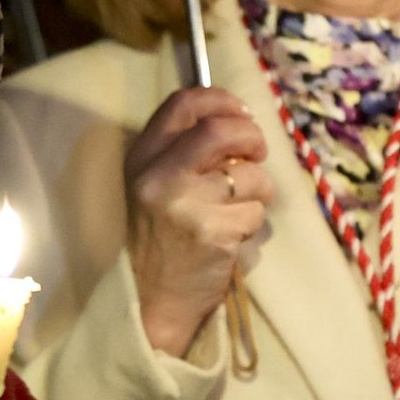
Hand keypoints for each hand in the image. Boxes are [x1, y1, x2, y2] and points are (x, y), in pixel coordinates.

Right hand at [125, 86, 273, 356]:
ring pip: (250, 176)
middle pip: (222, 130)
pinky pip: (254, 213)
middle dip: (252, 138)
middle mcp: (159, 176)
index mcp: (143, 157)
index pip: (184, 103)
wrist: (151, 297)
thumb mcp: (156, 183)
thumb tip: (238, 119)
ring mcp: (185, 205)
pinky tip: (230, 236)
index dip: (222, 101)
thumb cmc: (161, 236)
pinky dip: (251, 222)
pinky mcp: (212, 234)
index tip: (241, 115)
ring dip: (257, 191)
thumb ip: (184, 149)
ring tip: (236, 209)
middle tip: (255, 156)